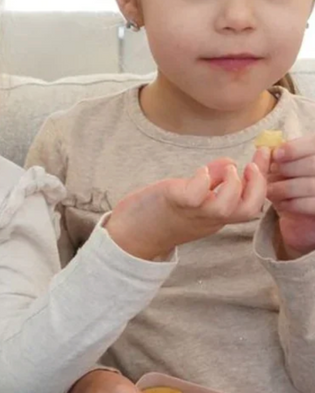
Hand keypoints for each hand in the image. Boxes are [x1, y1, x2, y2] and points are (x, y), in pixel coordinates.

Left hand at [105, 158, 265, 260]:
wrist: (129, 237)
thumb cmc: (160, 215)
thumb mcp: (193, 199)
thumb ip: (213, 181)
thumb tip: (230, 162)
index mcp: (216, 216)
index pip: (250, 202)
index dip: (262, 180)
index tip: (263, 156)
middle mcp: (209, 218)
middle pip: (248, 210)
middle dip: (258, 185)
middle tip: (252, 164)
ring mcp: (193, 212)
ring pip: (227, 207)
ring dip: (233, 184)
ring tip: (227, 169)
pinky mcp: (174, 203)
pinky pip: (195, 196)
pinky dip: (204, 181)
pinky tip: (202, 172)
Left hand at [259, 137, 314, 257]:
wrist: (303, 213)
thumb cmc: (293, 181)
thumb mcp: (288, 165)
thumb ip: (281, 156)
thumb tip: (263, 151)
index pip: (313, 144)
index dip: (295, 148)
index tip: (275, 154)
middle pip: (312, 164)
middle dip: (287, 169)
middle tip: (269, 175)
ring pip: (309, 185)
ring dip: (284, 187)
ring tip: (269, 190)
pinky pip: (308, 204)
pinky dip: (290, 203)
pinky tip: (280, 203)